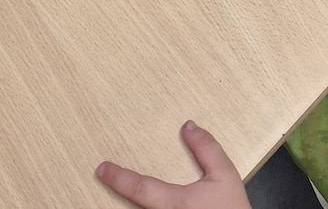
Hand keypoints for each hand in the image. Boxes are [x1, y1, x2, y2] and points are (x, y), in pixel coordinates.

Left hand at [96, 121, 249, 208]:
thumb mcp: (225, 174)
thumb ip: (206, 149)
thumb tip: (188, 127)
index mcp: (174, 202)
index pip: (139, 187)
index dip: (118, 177)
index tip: (101, 168)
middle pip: (133, 207)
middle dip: (119, 193)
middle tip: (104, 178)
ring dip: (130, 205)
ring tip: (121, 191)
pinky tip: (142, 204)